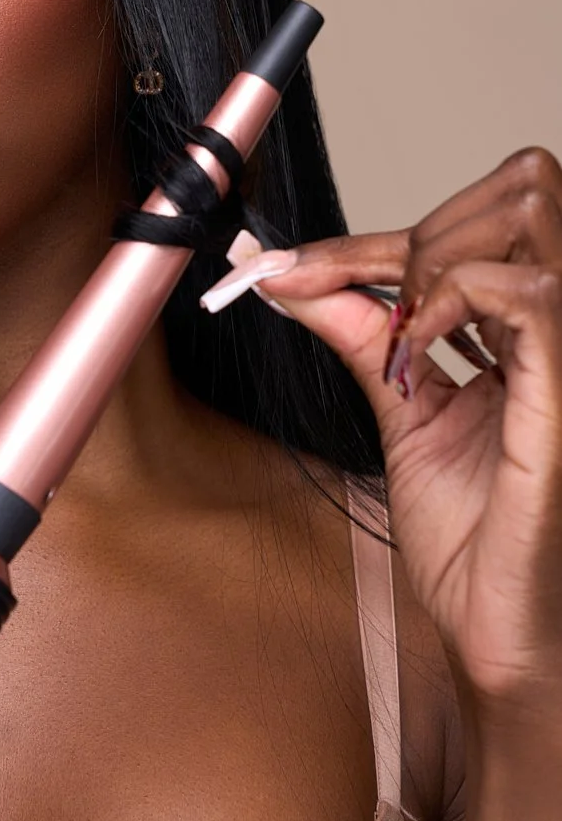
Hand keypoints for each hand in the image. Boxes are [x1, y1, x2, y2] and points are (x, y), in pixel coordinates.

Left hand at [205, 148, 561, 715]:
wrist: (498, 635)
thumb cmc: (475, 540)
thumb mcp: (404, 412)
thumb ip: (362, 335)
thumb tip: (291, 278)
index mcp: (536, 330)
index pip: (472, 225)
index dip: (367, 237)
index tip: (284, 266)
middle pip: (524, 185)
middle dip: (420, 226)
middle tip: (361, 301)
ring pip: (532, 208)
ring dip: (437, 252)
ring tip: (402, 331)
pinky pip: (533, 296)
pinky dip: (457, 296)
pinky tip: (417, 344)